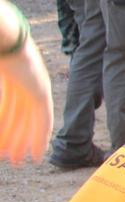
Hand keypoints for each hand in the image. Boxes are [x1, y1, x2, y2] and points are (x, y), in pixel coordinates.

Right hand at [0, 25, 53, 163]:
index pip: (9, 108)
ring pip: (32, 122)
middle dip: (16, 138)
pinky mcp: (42, 91)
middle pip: (21, 117)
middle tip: (12, 158)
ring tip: (19, 161)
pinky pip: (43, 119)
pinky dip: (40, 136)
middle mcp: (26, 83)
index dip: (5, 127)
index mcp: (10, 76)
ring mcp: (36, 87)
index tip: (1, 145)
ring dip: (25, 142)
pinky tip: (37, 153)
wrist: (1, 40)